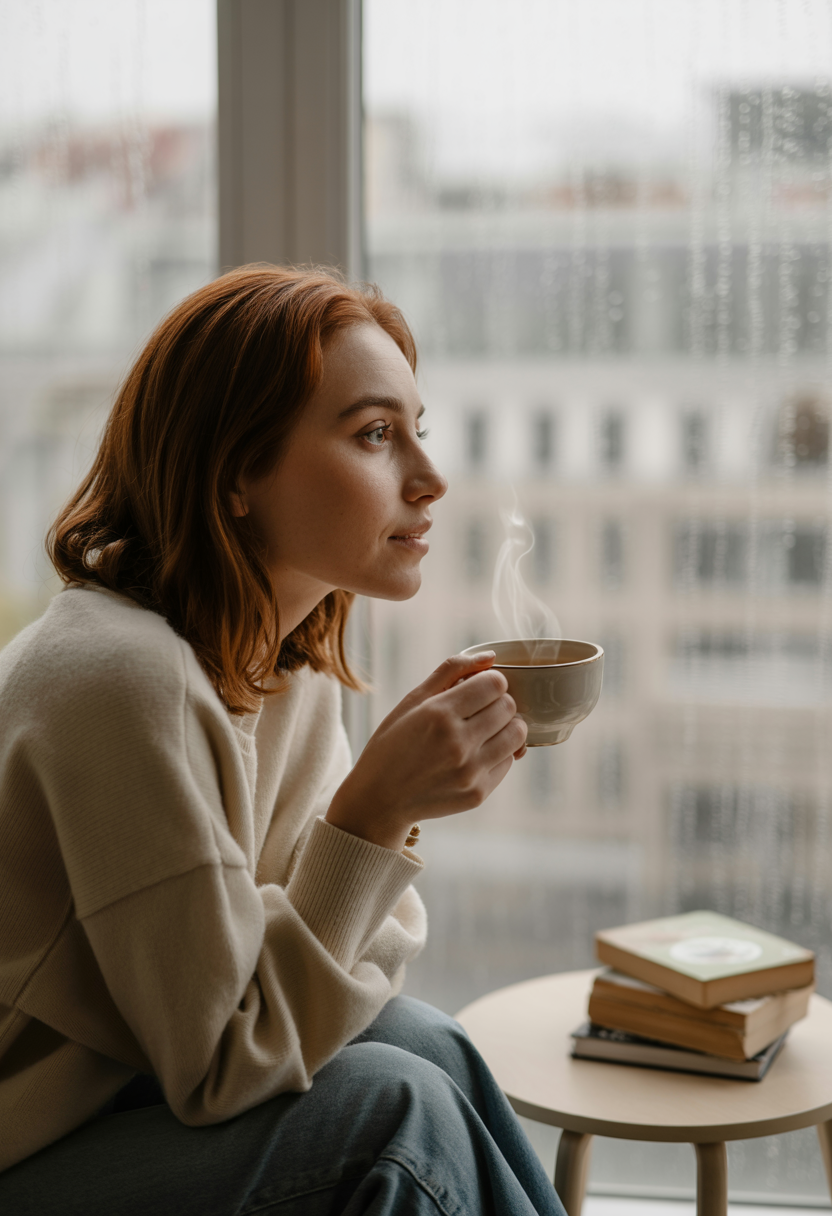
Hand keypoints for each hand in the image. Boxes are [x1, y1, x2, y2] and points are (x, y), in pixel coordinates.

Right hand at [326, 652, 527, 850]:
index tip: (477, 689)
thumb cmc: (392, 744)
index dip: (489, 682)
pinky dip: (498, 754)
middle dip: (498, 702)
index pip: (495, 683)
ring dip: (506, 727)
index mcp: (439, 714)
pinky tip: (475, 755)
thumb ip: (450, 671)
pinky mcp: (478, 794)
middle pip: (509, 706)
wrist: (379, 800)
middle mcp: (458, 743)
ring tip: (483, 731)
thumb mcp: (411, 701)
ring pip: (517, 734)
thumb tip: (490, 656)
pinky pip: (508, 762)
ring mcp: (470, 771)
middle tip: (478, 711)